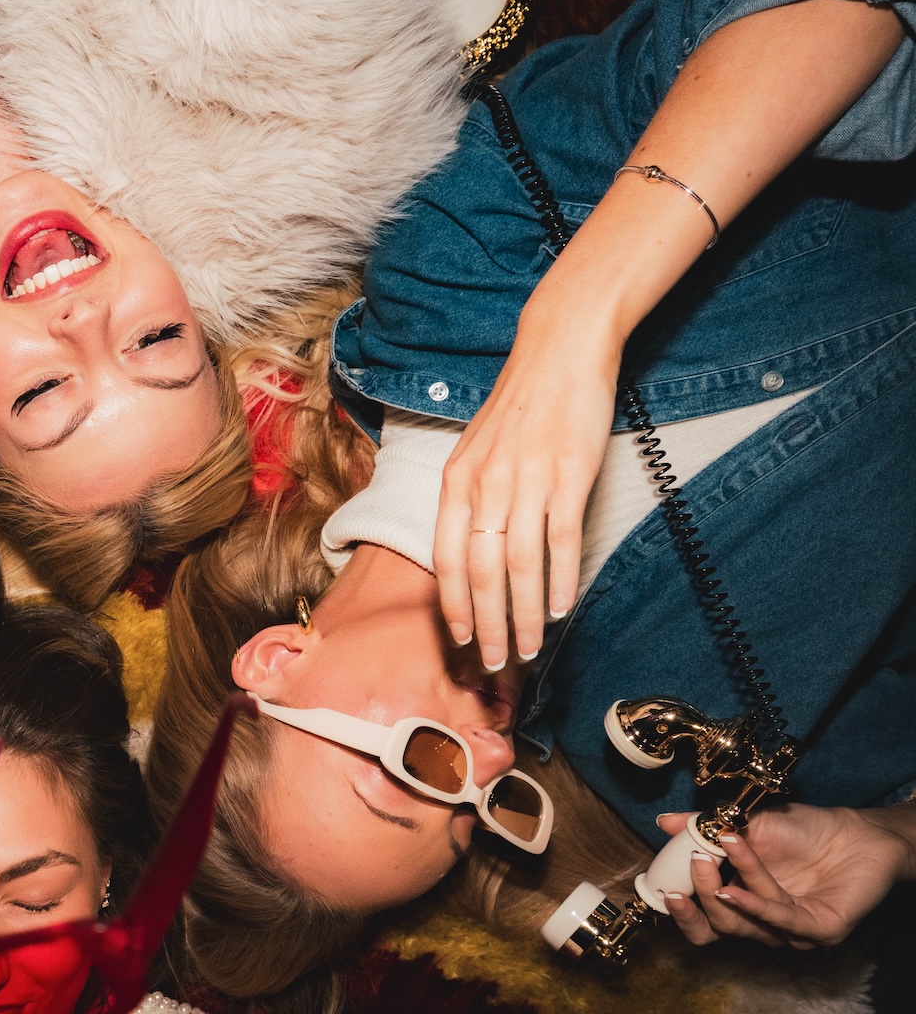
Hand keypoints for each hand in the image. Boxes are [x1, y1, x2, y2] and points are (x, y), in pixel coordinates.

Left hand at [434, 297, 620, 669]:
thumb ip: (472, 500)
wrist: (559, 351)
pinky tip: (560, 608)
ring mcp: (527, 481)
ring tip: (528, 647)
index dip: (453, 605)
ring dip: (523, 615)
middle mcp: (485, 486)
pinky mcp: (568, 476)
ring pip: (520, 567)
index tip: (459, 640)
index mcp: (456, 482)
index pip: (446, 559)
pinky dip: (560, 581)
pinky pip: (560, 541)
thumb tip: (475, 555)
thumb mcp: (477, 451)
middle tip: (493, 662)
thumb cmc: (520, 406)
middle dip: (486, 626)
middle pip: (481, 574)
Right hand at [658, 802, 915, 948]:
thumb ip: (706, 827)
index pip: (704, 922)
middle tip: (692, 864)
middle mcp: (765, 923)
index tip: (661, 886)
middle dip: (698, 898)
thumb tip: (665, 822)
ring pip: (746, 923)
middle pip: (718, 930)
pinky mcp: (822, 930)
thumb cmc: (807, 831)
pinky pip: (781, 922)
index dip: (681, 910)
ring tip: (722, 847)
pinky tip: (737, 887)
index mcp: (743, 903)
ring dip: (728, 886)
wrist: (859, 831)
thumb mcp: (746, 824)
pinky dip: (755, 903)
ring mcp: (793, 931)